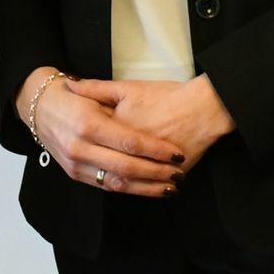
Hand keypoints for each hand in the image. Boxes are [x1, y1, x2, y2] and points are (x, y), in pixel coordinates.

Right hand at [15, 67, 184, 196]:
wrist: (39, 110)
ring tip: (171, 187)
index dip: (155, 150)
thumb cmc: (70, 97)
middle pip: (126, 167)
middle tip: (179, 173)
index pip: (129, 142)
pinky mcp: (76, 175)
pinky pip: (107, 186)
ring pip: (117, 182)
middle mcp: (80, 148)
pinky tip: (149, 189)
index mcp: (88, 124)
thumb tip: (149, 108)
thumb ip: (118, 103)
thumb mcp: (92, 92)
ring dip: (147, 187)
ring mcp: (76, 165)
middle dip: (156, 173)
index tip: (177, 153)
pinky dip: (131, 189)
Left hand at [65, 75, 234, 172]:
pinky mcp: (166, 178)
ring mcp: (150, 169)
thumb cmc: (166, 95)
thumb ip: (96, 89)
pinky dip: (141, 190)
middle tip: (93, 164)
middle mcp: (131, 153)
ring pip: (127, 183)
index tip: (83, 143)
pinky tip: (136, 187)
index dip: (88, 144)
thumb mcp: (128, 88)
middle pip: (108, 167)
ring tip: (108, 177)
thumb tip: (69, 84)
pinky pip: (149, 188)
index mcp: (116, 131)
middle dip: (98, 165)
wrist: (203, 106)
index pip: (94, 144)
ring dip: (114, 182)